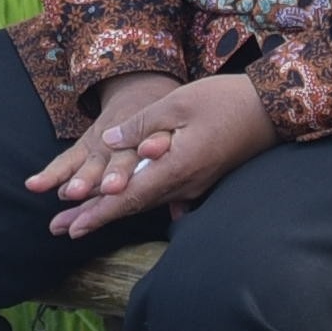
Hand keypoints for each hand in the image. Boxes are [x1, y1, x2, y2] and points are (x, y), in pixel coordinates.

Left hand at [24, 72, 269, 239]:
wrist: (272, 108)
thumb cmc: (225, 101)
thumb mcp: (177, 103)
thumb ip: (141, 125)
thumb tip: (108, 142)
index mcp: (176, 167)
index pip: (129, 197)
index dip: (98, 212)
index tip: (72, 227)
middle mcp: (184, 183)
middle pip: (133, 205)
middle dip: (95, 217)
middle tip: (60, 230)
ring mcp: (194, 184)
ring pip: (146, 200)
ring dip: (112, 209)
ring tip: (82, 220)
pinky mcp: (201, 177)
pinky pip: (165, 193)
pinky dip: (139, 199)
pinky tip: (129, 205)